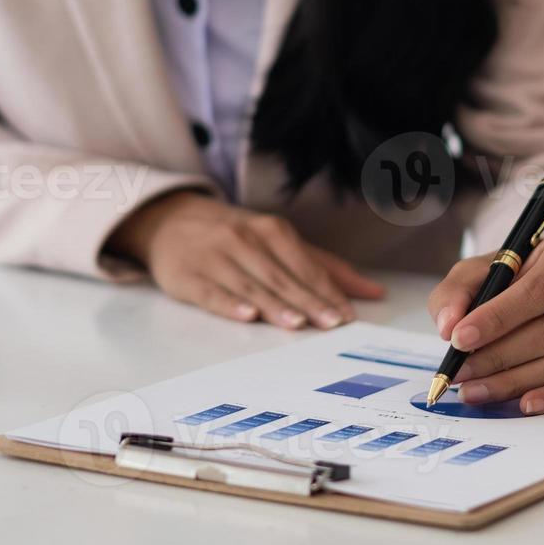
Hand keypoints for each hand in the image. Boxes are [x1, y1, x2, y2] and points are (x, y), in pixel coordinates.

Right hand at [108, 191, 385, 328]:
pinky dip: (230, 304)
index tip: (346, 315)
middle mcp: (243, 239)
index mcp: (270, 230)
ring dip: (274, 305)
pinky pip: (211, 292)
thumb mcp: (278, 241)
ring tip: (297, 324)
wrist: (170, 220)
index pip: (304, 265)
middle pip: (280, 276)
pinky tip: (247, 316)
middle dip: (307, 301)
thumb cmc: (235, 236)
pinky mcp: (187, 276)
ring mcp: (213, 256)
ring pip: (249, 285)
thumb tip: (373, 293)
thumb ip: (324, 267)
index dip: (326, 291)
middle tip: (331, 324)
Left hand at [426, 227, 543, 414]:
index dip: (497, 319)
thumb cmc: (519, 277)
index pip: (538, 290)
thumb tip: (449, 324)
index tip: (459, 340)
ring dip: (516, 381)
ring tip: (476, 389)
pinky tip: (523, 403)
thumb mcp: (483, 270)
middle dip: (499, 356)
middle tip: (462, 372)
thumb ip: (458, 291)